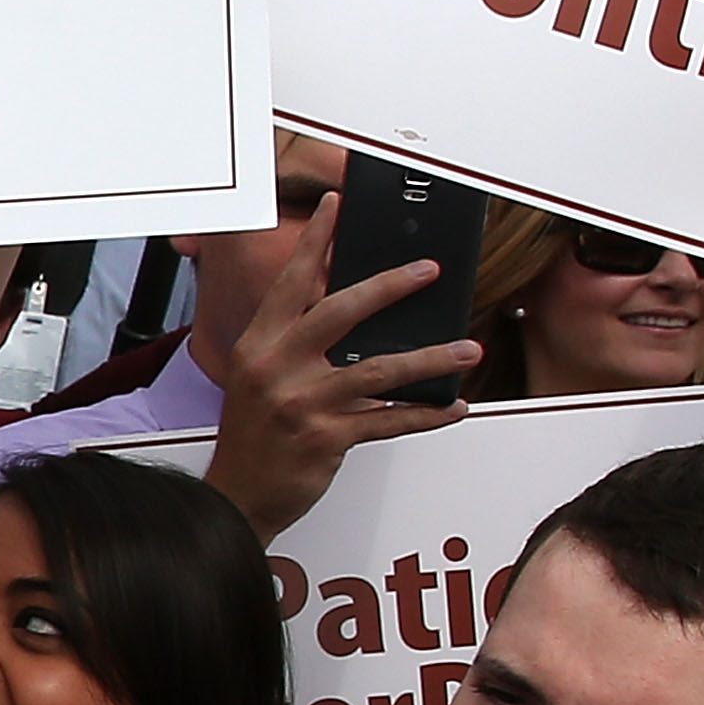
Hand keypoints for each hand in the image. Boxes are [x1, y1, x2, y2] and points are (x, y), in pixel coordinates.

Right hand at [202, 193, 475, 543]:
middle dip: (390, 285)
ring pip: (379, 370)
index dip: (315, 241)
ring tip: (466, 349)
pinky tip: (451, 406)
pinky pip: (389, 421)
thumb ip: (296, 343)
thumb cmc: (255, 438)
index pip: (291, 284)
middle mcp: (276, 368)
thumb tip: (356, 312)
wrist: (237, 498)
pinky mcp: (324, 438)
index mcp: (259, 346)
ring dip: (431, 358)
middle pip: (341, 311)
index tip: (336, 206)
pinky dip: (426, 414)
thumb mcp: (261, 380)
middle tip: (427, 270)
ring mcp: (301, 404)